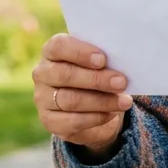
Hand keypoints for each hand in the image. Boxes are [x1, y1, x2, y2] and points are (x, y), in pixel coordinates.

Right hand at [32, 33, 132, 158]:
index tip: (102, 59)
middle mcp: (42, 73)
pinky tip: (111, 113)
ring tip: (125, 101)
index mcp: (52, 51)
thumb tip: (121, 64)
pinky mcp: (49, 121)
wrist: (92, 106)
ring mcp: (43, 98)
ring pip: (70, 100)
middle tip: (121, 82)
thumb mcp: (99, 63)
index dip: (80, 52)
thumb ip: (104, 60)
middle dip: (96, 79)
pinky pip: (72, 121)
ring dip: (101, 101)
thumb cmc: (96, 74)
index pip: (59, 46)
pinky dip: (95, 117)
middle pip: (65, 75)